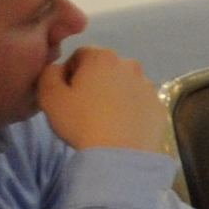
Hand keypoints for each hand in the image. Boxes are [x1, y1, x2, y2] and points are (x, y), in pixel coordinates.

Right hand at [42, 46, 162, 152]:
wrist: (118, 153)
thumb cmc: (80, 121)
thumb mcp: (50, 96)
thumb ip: (48, 73)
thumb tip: (57, 68)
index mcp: (103, 57)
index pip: (80, 55)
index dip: (69, 72)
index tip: (65, 93)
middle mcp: (130, 64)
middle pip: (104, 68)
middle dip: (92, 81)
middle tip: (81, 106)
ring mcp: (148, 85)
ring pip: (124, 84)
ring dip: (112, 94)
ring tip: (101, 118)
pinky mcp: (159, 105)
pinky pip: (139, 102)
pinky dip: (130, 108)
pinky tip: (120, 126)